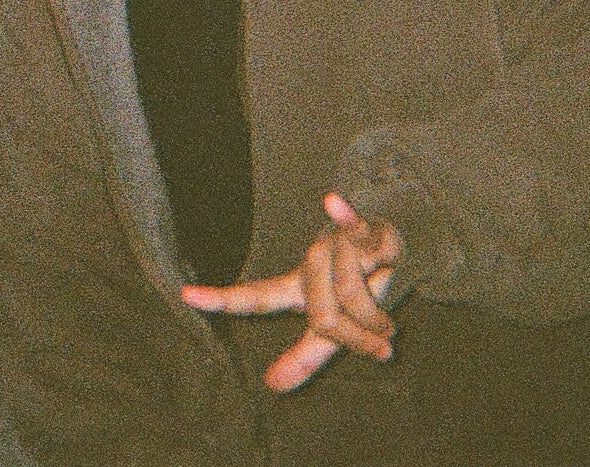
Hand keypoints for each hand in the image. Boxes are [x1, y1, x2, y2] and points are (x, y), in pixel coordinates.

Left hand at [184, 192, 403, 391]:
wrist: (403, 254)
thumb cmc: (364, 291)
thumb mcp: (334, 329)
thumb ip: (305, 357)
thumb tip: (272, 386)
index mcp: (296, 286)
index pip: (257, 297)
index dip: (224, 299)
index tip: (186, 296)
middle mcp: (310, 261)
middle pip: (322, 313)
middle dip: (357, 339)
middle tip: (380, 348)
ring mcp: (337, 244)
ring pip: (351, 294)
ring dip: (379, 322)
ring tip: (391, 327)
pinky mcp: (367, 231)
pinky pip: (357, 227)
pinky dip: (346, 216)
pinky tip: (332, 202)